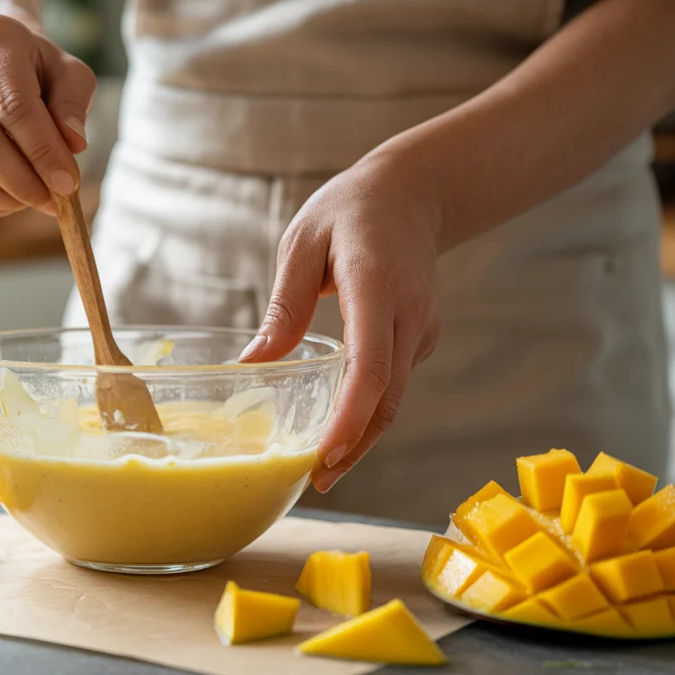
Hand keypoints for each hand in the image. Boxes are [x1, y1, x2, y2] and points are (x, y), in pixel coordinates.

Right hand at [0, 13, 96, 217]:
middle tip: (53, 202)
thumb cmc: (32, 67)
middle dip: (21, 182)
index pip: (14, 106)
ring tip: (32, 200)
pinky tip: (7, 200)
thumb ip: (73, 104)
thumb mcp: (66, 72)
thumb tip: (73, 145)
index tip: (68, 185)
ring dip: (2, 198)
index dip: (43, 152)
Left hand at [239, 150, 444, 492]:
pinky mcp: (420, 337)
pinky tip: (335, 427)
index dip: (351, 416)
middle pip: (387, 397)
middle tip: (314, 481)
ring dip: (361, 436)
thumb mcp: (302, 243)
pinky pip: (393, 383)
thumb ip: (284, 306)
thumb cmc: (349, 211)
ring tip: (319, 469)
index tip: (328, 453)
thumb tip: (253, 365)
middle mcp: (410, 314)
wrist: (413, 193)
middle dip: (353, 445)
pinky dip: (368, 410)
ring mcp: (421, 328)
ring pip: (393, 398)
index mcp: (378, 286)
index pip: (371, 365)